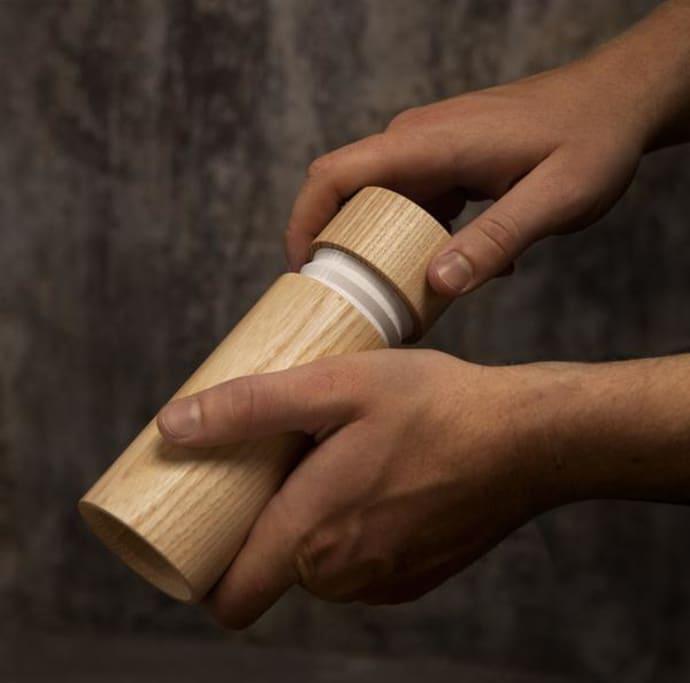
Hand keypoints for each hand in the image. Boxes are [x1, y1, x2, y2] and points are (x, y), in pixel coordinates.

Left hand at [157, 350, 564, 627]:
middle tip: (269, 465)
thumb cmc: (435, 407)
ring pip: (315, 568)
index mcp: (313, 535)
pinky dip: (347, 532)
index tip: (203, 515)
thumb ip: (250, 408)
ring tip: (320, 464)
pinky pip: (356, 566)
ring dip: (306, 525)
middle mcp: (343, 576)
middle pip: (270, 571)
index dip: (201, 562)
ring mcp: (383, 582)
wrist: (528, 439)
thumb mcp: (336, 386)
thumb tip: (172, 425)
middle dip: (258, 525)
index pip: (227, 594)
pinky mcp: (413, 576)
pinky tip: (367, 481)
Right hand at [284, 38, 674, 295]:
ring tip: (401, 296)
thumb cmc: (590, 140)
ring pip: (378, 205)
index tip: (302, 268)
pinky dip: (415, 240)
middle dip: (342, 249)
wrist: (616, 101)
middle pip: (347, 196)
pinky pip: (410, 205)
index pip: (335, 175)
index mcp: (427, 145)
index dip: (304, 221)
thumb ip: (495, 242)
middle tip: (357, 301)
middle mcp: (415, 143)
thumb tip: (436, 285)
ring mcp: (428, 151)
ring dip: (382, 250)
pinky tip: (452, 266)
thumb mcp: (553, 199)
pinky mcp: (444, 162)